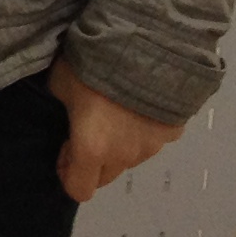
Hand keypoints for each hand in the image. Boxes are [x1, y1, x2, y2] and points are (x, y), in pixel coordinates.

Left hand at [49, 56, 179, 201]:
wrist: (148, 46)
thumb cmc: (94, 66)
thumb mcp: (61, 84)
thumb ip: (65, 108)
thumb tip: (74, 112)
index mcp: (92, 149)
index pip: (79, 189)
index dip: (68, 174)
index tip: (65, 152)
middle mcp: (124, 156)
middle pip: (106, 175)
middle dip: (92, 160)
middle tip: (87, 129)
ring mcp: (153, 146)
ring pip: (131, 158)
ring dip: (119, 145)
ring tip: (115, 111)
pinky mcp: (174, 131)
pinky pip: (153, 138)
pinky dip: (144, 128)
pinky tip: (140, 104)